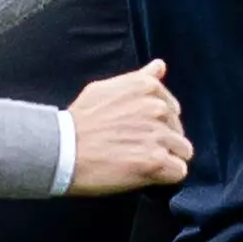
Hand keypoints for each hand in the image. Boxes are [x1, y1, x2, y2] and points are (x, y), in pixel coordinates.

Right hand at [65, 60, 190, 194]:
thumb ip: (139, 79)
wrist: (59, 150)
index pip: (173, 110)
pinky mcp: (156, 160)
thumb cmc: (79, 121)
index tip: (137, 132)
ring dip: (167, 159)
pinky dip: (165, 176)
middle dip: (163, 142)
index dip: (158, 124)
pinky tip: (145, 174)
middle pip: (178, 131)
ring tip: (139, 162)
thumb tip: (161, 66)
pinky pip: (179, 171)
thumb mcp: (104, 89)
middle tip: (134, 149)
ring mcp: (158, 134)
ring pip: (183, 151)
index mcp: (147, 87)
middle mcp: (158, 108)